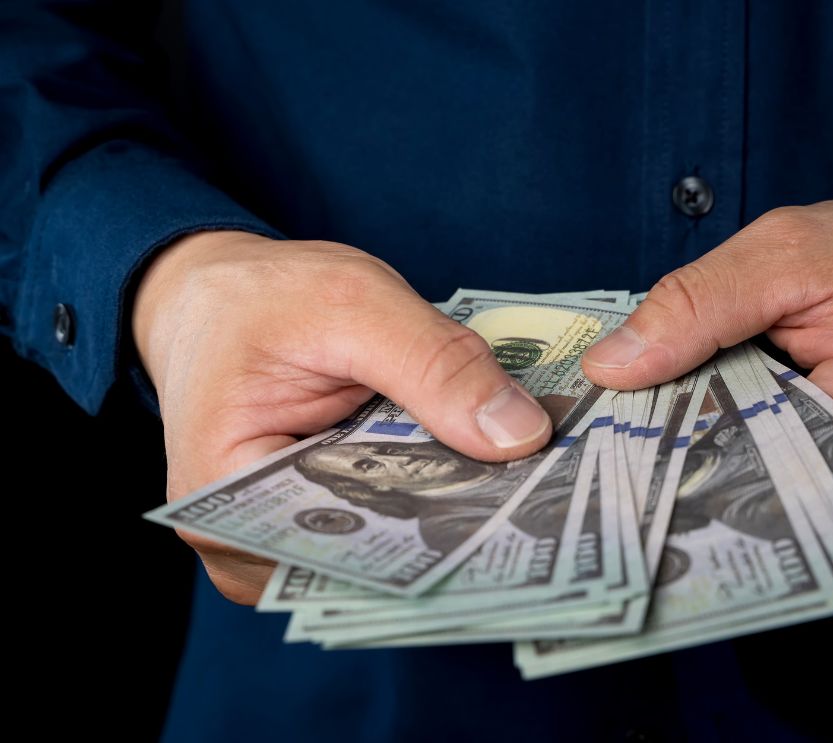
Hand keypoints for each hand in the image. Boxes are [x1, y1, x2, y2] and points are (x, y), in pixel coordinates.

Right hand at [133, 231, 550, 603]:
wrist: (221, 293)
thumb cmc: (261, 297)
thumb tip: (522, 436)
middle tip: (552, 501)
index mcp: (220, 506)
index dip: (434, 541)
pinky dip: (444, 488)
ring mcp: (293, 538)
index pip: (339, 552)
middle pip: (373, 558)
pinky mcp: (331, 515)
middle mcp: (252, 545)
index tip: (522, 519)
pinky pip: (396, 516)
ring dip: (460, 508)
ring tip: (538, 485)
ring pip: (393, 542)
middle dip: (460, 526)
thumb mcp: (352, 304)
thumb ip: (435, 365)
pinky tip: (500, 467)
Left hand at [582, 200, 832, 484]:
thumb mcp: (791, 250)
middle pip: (754, 480)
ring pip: (774, 483)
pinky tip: (725, 422)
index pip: (738, 451)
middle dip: (689, 451)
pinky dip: (760, 448)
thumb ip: (699, 305)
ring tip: (666, 424)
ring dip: (723, 450)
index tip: (607, 429)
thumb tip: (612, 368)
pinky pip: (802, 477)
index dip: (667, 436)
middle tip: (620, 431)